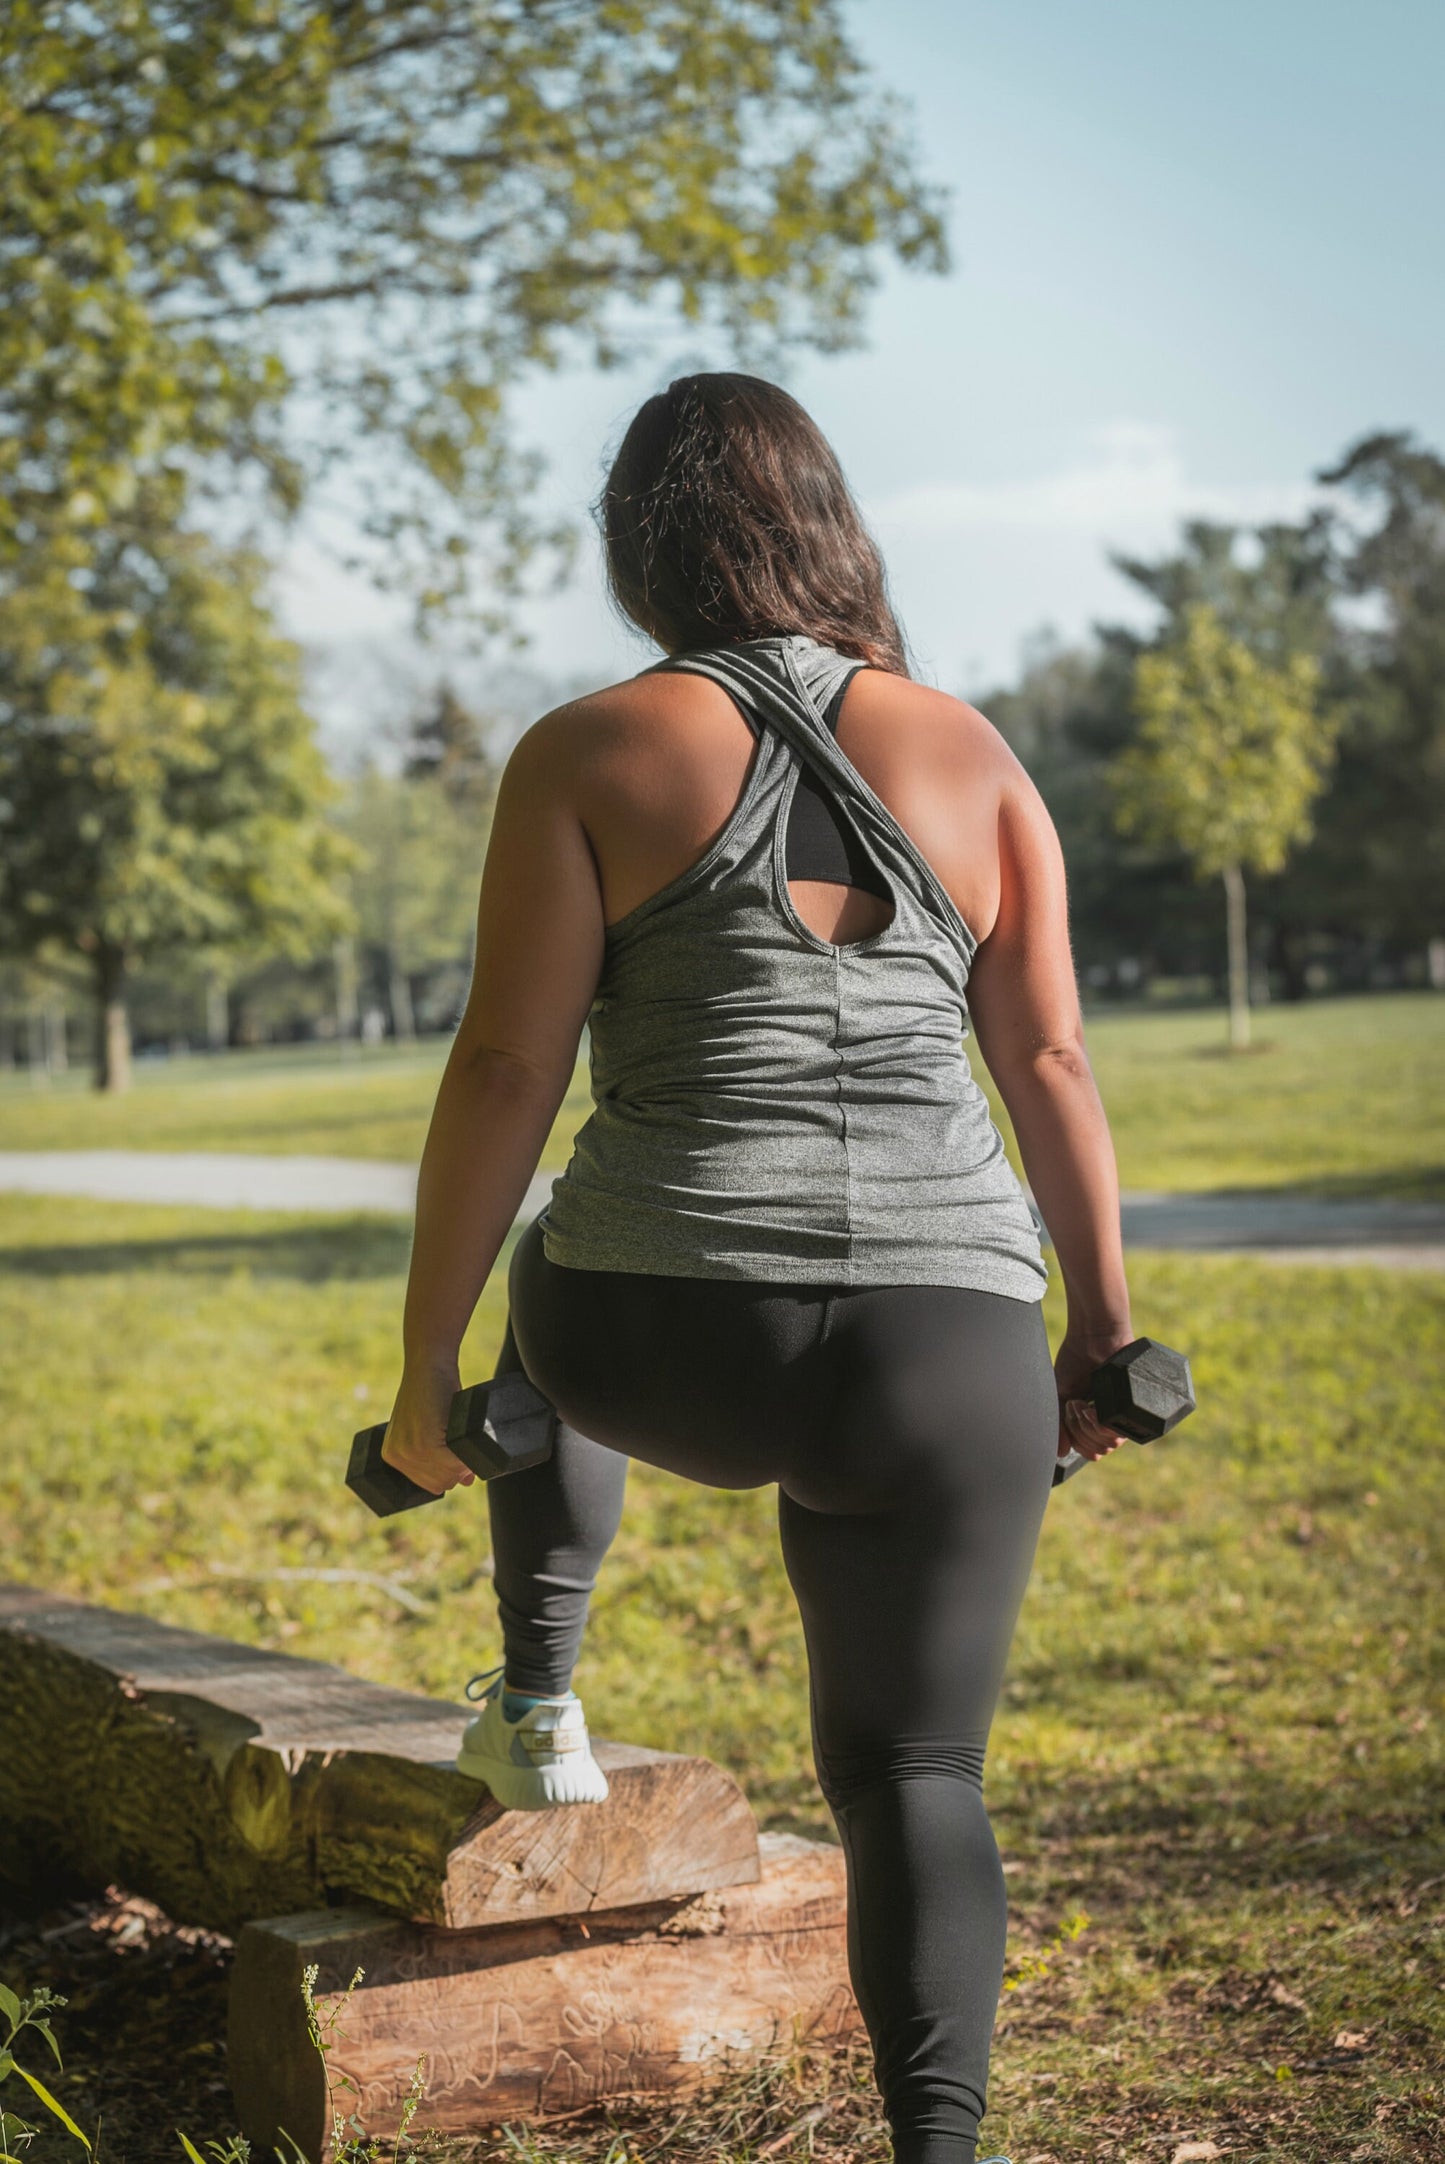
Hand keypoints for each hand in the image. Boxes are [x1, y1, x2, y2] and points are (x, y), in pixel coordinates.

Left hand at [381, 1362, 477, 1496]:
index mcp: (393, 1456)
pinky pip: (455, 1462)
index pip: (429, 1484)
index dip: (451, 1475)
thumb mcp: (433, 1428)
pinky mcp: (426, 1440)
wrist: (429, 1364)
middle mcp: (396, 1456)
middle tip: (467, 1448)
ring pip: (449, 1474)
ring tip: (466, 1439)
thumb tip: (466, 1481)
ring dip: (464, 1462)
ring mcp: (409, 1450)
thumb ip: (440, 1455)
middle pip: (440, 1483)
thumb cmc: (434, 1392)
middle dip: (459, 1470)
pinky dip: (465, 1454)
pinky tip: (464, 1436)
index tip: (462, 1459)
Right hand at [1054, 1329, 1132, 1464]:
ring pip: (1108, 1444)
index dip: (1076, 1440)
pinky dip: (1098, 1425)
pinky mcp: (1132, 1406)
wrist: (1093, 1336)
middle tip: (1073, 1405)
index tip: (1067, 1413)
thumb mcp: (1061, 1394)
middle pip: (1098, 1449)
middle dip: (1079, 1432)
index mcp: (1096, 1418)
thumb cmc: (1076, 1359)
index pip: (1089, 1448)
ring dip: (1086, 1427)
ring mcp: (1123, 1413)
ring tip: (1081, 1403)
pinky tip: (1091, 1408)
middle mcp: (1112, 1418)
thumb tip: (1060, 1453)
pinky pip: (1117, 1432)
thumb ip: (1059, 1424)